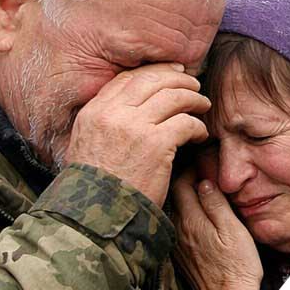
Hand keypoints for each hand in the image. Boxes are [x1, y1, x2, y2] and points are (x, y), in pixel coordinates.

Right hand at [64, 63, 209, 206]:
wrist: (98, 216)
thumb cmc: (96, 187)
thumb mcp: (86, 145)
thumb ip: (105, 121)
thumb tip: (132, 106)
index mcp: (93, 112)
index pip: (127, 79)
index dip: (153, 72)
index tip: (171, 74)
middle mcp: (112, 113)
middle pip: (152, 81)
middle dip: (178, 79)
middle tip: (194, 85)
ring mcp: (135, 126)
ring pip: (174, 97)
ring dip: (193, 99)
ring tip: (203, 106)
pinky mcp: (157, 143)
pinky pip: (186, 122)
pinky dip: (198, 126)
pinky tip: (201, 134)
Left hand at [172, 165, 262, 289]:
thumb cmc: (237, 266)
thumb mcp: (233, 230)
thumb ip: (216, 203)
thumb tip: (205, 180)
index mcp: (190, 221)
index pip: (180, 183)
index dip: (190, 168)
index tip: (203, 161)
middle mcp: (178, 231)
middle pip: (174, 195)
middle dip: (185, 178)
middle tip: (202, 170)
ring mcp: (177, 245)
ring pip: (175, 210)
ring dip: (185, 197)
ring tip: (202, 189)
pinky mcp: (181, 256)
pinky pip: (178, 226)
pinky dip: (186, 214)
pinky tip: (199, 215)